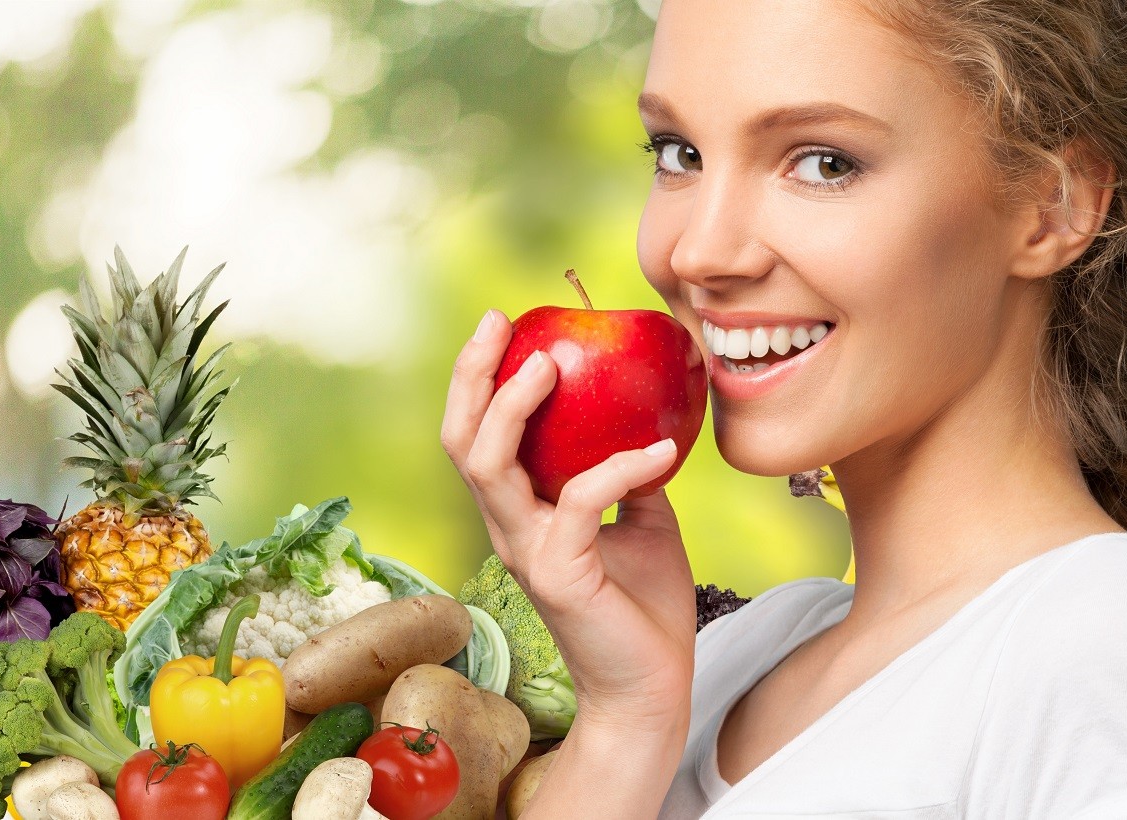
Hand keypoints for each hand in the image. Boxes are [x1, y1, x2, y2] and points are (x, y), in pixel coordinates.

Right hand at [442, 309, 696, 729]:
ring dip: (514, 406)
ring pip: (491, 465)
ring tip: (550, 363)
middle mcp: (509, 528)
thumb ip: (629, 477)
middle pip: (462, 441)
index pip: (476, 437)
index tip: (504, 326)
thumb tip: (650, 425)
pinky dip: (621, 467)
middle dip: (472, 375)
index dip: (479, 380)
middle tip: (499, 322)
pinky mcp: (558, 575)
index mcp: (520, 514)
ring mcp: (527, 552)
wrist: (650, 688)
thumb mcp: (641, 524)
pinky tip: (663, 453)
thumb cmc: (643, 607)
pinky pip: (579, 500)